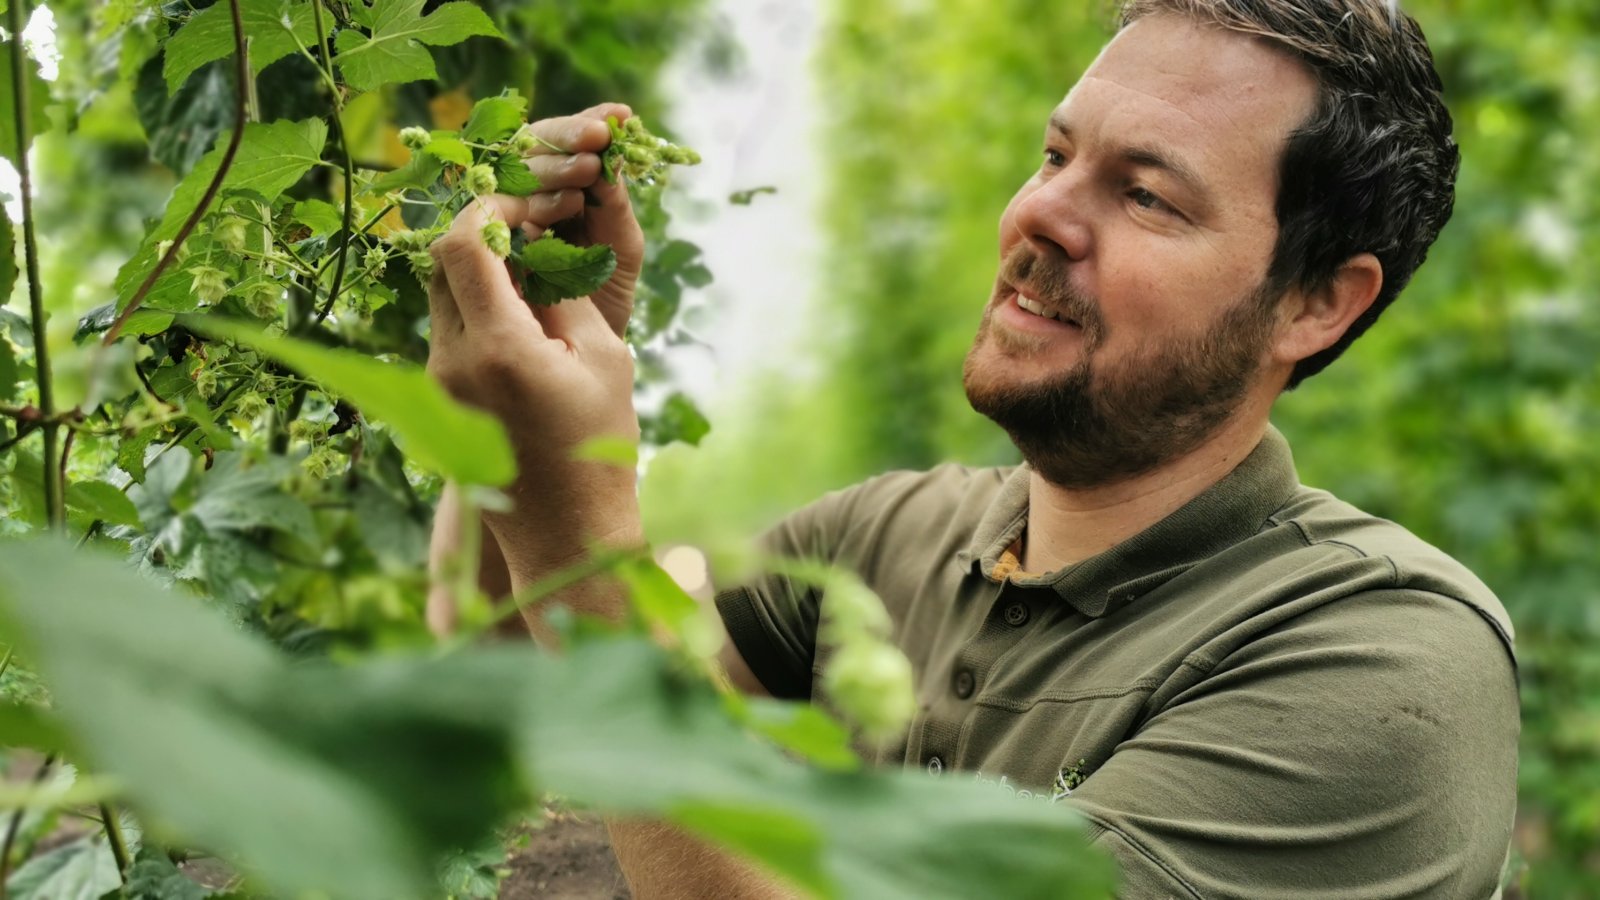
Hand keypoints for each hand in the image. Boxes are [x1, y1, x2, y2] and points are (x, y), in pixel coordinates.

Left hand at [425, 103, 643, 571]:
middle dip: (482, 230)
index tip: (532, 204)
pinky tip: (521, 307)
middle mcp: (452, 363)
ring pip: (439, 294)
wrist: (567, 534)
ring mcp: (438, 384)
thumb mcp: (602, 358)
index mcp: (497, 350)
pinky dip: (477, 303)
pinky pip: (447, 329)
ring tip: (530, 261)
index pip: (467, 244)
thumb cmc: (600, 448)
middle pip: (441, 261)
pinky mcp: (439, 400)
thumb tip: (539, 243)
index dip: (495, 208)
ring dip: (478, 266)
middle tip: (529, 223)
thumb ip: (563, 294)